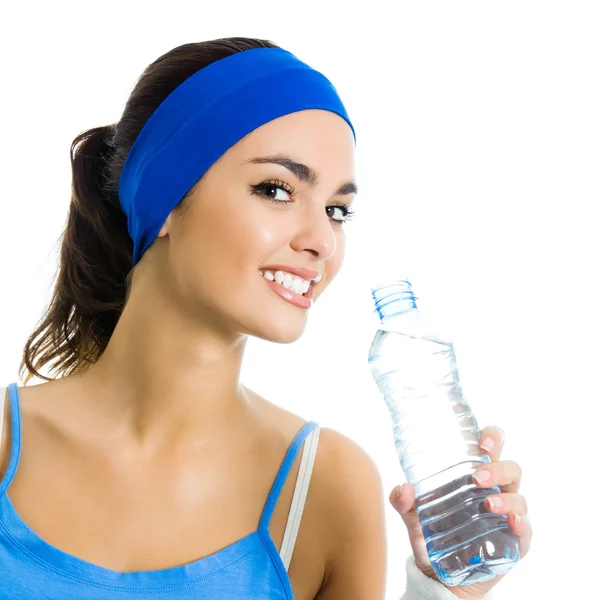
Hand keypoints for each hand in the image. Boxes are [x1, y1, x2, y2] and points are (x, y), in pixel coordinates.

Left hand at [389, 427, 531, 598]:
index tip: (483, 441)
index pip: (492, 448)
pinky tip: (512, 522)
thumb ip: (404, 502)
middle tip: (477, 477)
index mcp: (475, 476)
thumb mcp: (413, 518)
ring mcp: (508, 516)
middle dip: (498, 468)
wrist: (439, 577)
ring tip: (487, 504)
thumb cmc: (432, 536)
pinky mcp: (514, 542)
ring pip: (519, 497)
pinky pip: (525, 530)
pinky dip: (521, 523)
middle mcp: (496, 491)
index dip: (493, 438)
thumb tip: (403, 487)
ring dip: (506, 498)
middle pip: (511, 469)